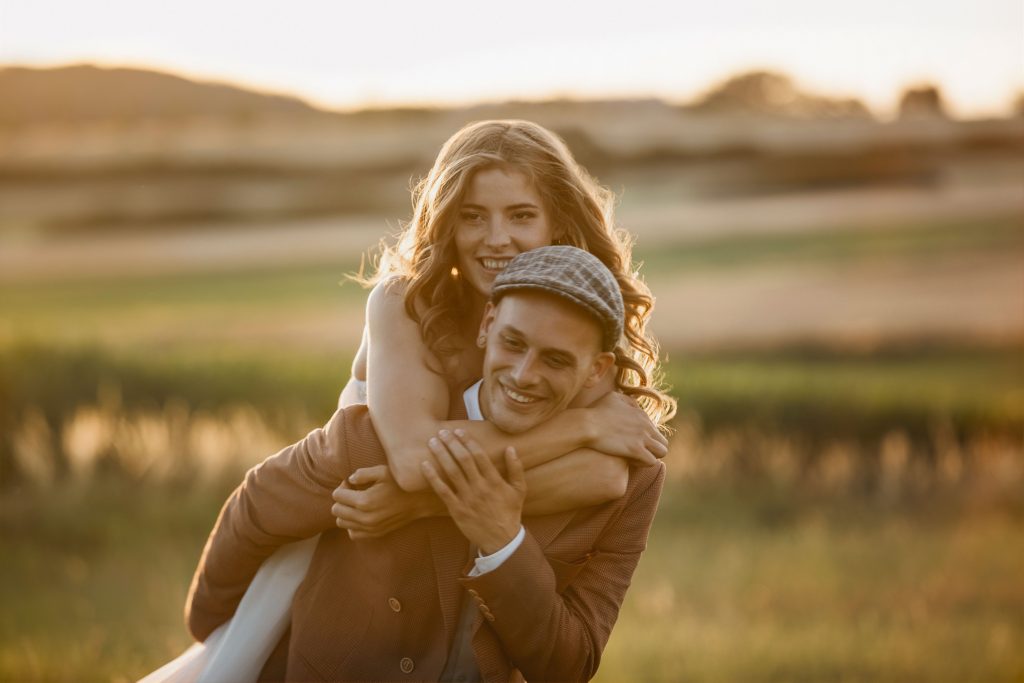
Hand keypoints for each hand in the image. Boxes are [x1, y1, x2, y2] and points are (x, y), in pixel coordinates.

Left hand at [331, 465, 438, 538]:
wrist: (418, 501)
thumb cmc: (399, 484)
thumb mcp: (382, 471)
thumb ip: (362, 473)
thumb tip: (349, 479)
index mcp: (364, 501)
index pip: (336, 496)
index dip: (342, 486)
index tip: (353, 483)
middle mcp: (364, 518)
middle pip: (336, 510)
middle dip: (341, 499)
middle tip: (354, 491)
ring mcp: (369, 528)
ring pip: (341, 523)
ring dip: (345, 512)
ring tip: (357, 503)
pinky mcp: (374, 534)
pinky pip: (352, 534)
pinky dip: (352, 525)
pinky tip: (361, 514)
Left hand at [421, 429, 525, 554]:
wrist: (501, 540)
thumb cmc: (510, 512)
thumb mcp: (519, 490)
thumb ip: (516, 468)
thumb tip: (510, 448)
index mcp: (495, 481)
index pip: (479, 456)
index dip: (467, 441)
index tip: (459, 431)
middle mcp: (480, 487)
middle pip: (463, 460)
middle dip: (452, 444)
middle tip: (442, 432)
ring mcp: (467, 499)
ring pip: (452, 472)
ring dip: (441, 455)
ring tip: (432, 441)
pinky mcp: (457, 510)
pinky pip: (442, 491)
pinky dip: (433, 477)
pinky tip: (424, 465)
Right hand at [585, 392, 667, 465]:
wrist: (587, 424)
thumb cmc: (596, 411)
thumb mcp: (613, 397)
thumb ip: (628, 401)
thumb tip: (635, 406)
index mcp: (641, 414)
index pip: (654, 430)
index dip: (645, 438)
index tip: (631, 441)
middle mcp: (646, 426)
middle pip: (663, 442)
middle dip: (653, 449)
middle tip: (639, 452)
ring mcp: (642, 438)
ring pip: (662, 452)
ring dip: (651, 456)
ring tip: (637, 457)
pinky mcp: (636, 450)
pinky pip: (652, 461)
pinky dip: (644, 463)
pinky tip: (631, 461)